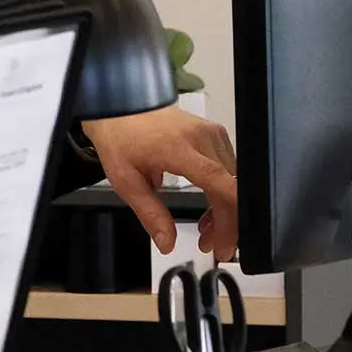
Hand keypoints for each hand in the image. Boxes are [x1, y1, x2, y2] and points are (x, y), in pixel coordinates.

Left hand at [81, 105, 238, 260]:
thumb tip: (167, 243)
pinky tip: (208, 208)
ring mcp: (212, 134)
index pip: (224, 186)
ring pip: (234, 181)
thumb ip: (150, 213)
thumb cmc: (118, 136)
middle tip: (213, 247)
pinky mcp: (213, 133)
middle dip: (227, 224)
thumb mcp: (125, 180)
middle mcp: (204, 139)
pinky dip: (222, 191)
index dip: (230, 221)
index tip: (224, 246)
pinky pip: (228, 169)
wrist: (117, 104)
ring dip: (224, 209)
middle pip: (233, 188)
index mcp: (182, 149)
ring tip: (206, 231)